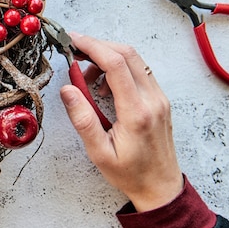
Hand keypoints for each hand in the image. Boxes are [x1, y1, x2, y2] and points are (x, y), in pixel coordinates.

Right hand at [59, 33, 183, 211]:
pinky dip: (118, 67)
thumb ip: (83, 119)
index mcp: (137, 113)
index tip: (73, 40)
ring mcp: (159, 98)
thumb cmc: (130, 173)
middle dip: (98, 46)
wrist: (160, 187)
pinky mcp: (159, 99)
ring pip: (134, 59)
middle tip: (75, 51)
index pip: (116, 65)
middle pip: (127, 54)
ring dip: (108, 56)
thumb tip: (68, 90)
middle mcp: (153, 100)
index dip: (92, 47)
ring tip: (87, 76)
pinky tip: (103, 85)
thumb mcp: (99, 152)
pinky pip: (139, 70)